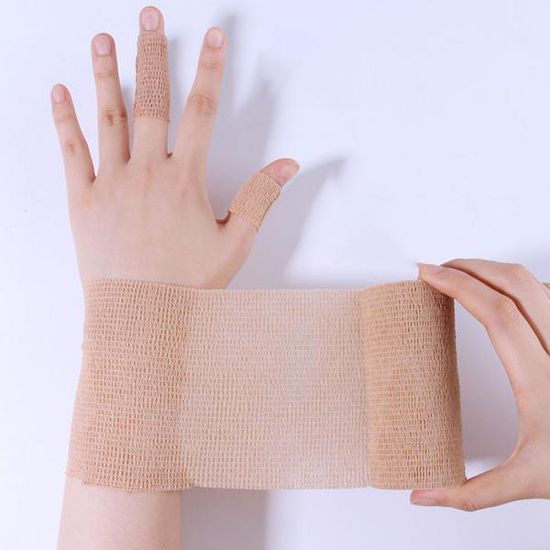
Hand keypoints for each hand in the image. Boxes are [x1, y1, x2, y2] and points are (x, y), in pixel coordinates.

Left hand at [56, 7, 298, 548]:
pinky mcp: (82, 201)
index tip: (214, 37)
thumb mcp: (233, 245)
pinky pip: (71, 152)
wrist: (138, 319)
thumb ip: (259, 199)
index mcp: (184, 181)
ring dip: (105, 74)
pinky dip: (64, 120)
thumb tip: (289, 165)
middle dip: (153, 54)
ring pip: (107, 118)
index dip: (210, 71)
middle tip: (150, 15)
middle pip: (151, 102)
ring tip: (103, 37)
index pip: (201, 113)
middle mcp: (145, 173)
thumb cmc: (188, 285)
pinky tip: (60, 90)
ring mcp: (110, 184)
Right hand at [411, 259, 549, 509]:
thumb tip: (423, 495)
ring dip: (496, 272)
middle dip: (472, 267)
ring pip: (538, 284)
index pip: (497, 314)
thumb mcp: (528, 482)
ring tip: (465, 276)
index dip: (460, 286)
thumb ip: (471, 492)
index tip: (430, 275)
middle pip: (517, 284)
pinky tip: (504, 295)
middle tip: (440, 268)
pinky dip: (520, 285)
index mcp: (542, 381)